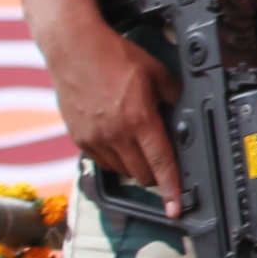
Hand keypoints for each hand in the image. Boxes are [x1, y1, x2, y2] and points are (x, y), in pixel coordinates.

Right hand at [43, 22, 180, 210]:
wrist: (73, 48)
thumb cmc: (114, 56)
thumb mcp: (157, 72)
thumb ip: (173, 96)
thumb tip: (182, 112)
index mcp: (139, 120)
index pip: (161, 163)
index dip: (172, 189)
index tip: (176, 208)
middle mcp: (115, 134)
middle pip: (142, 174)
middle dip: (157, 175)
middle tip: (164, 163)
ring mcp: (94, 138)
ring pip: (121, 170)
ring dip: (135, 166)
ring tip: (140, 145)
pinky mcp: (78, 137)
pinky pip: (101, 161)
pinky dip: (115, 158)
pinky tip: (120, 141)